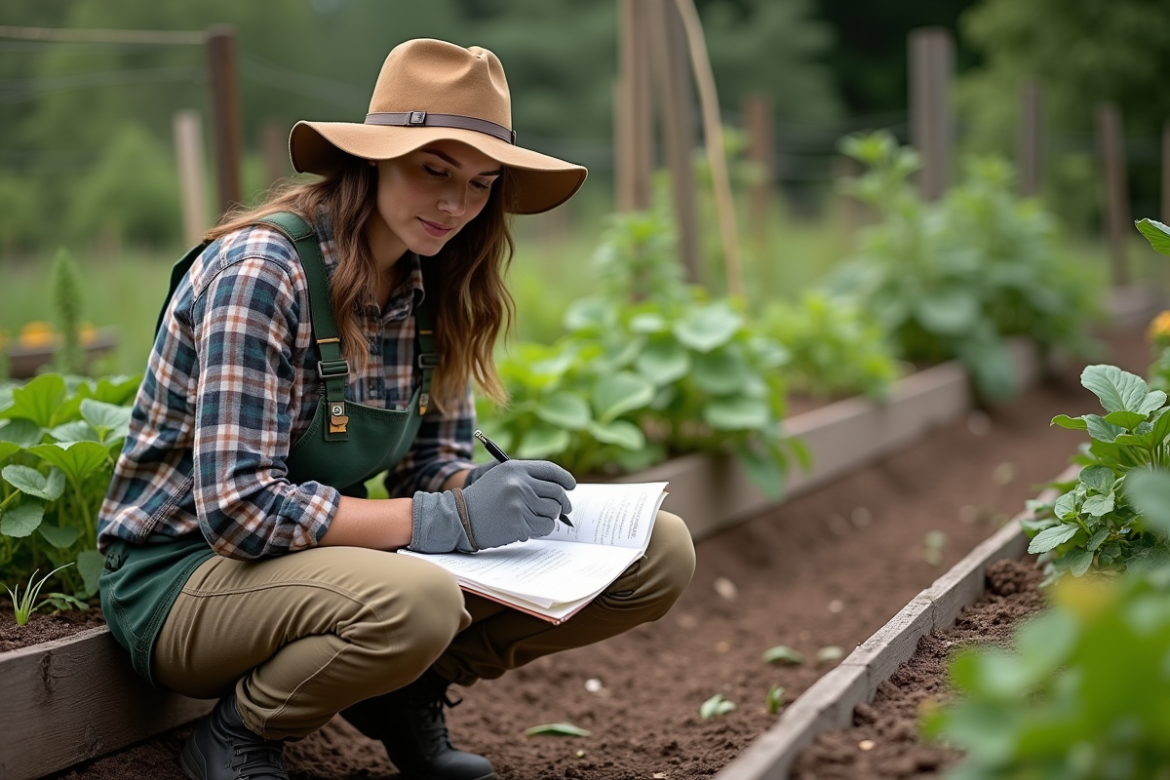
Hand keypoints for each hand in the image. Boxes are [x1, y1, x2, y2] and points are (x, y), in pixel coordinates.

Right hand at [410, 460, 574, 552]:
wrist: (461, 518)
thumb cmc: (483, 499)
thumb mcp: (500, 477)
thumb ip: (526, 478)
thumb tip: (559, 487)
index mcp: (515, 468)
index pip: (550, 470)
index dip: (565, 478)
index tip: (571, 486)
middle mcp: (519, 484)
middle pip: (556, 492)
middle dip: (564, 501)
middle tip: (565, 508)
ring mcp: (519, 504)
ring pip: (553, 510)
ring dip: (551, 516)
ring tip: (539, 518)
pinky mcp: (519, 523)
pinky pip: (546, 526)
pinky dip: (544, 528)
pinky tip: (534, 527)